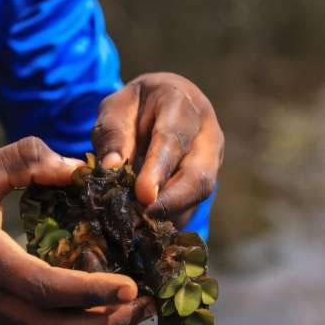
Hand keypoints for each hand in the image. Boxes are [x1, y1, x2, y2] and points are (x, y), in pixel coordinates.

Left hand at [91, 72, 223, 225]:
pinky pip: (194, 202)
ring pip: (201, 191)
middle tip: (141, 218)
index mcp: (179, 102)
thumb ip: (113, 135)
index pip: (173, 138)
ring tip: (139, 222)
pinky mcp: (209, 178)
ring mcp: (213, 156)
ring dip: (171, 210)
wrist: (158, 105)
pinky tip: (147, 222)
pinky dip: (171, 215)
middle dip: (172, 200)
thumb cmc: (133, 107)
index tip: (143, 195)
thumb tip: (111, 168)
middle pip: (199, 172)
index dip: (158, 169)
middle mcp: (206, 130)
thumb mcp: (115, 110)